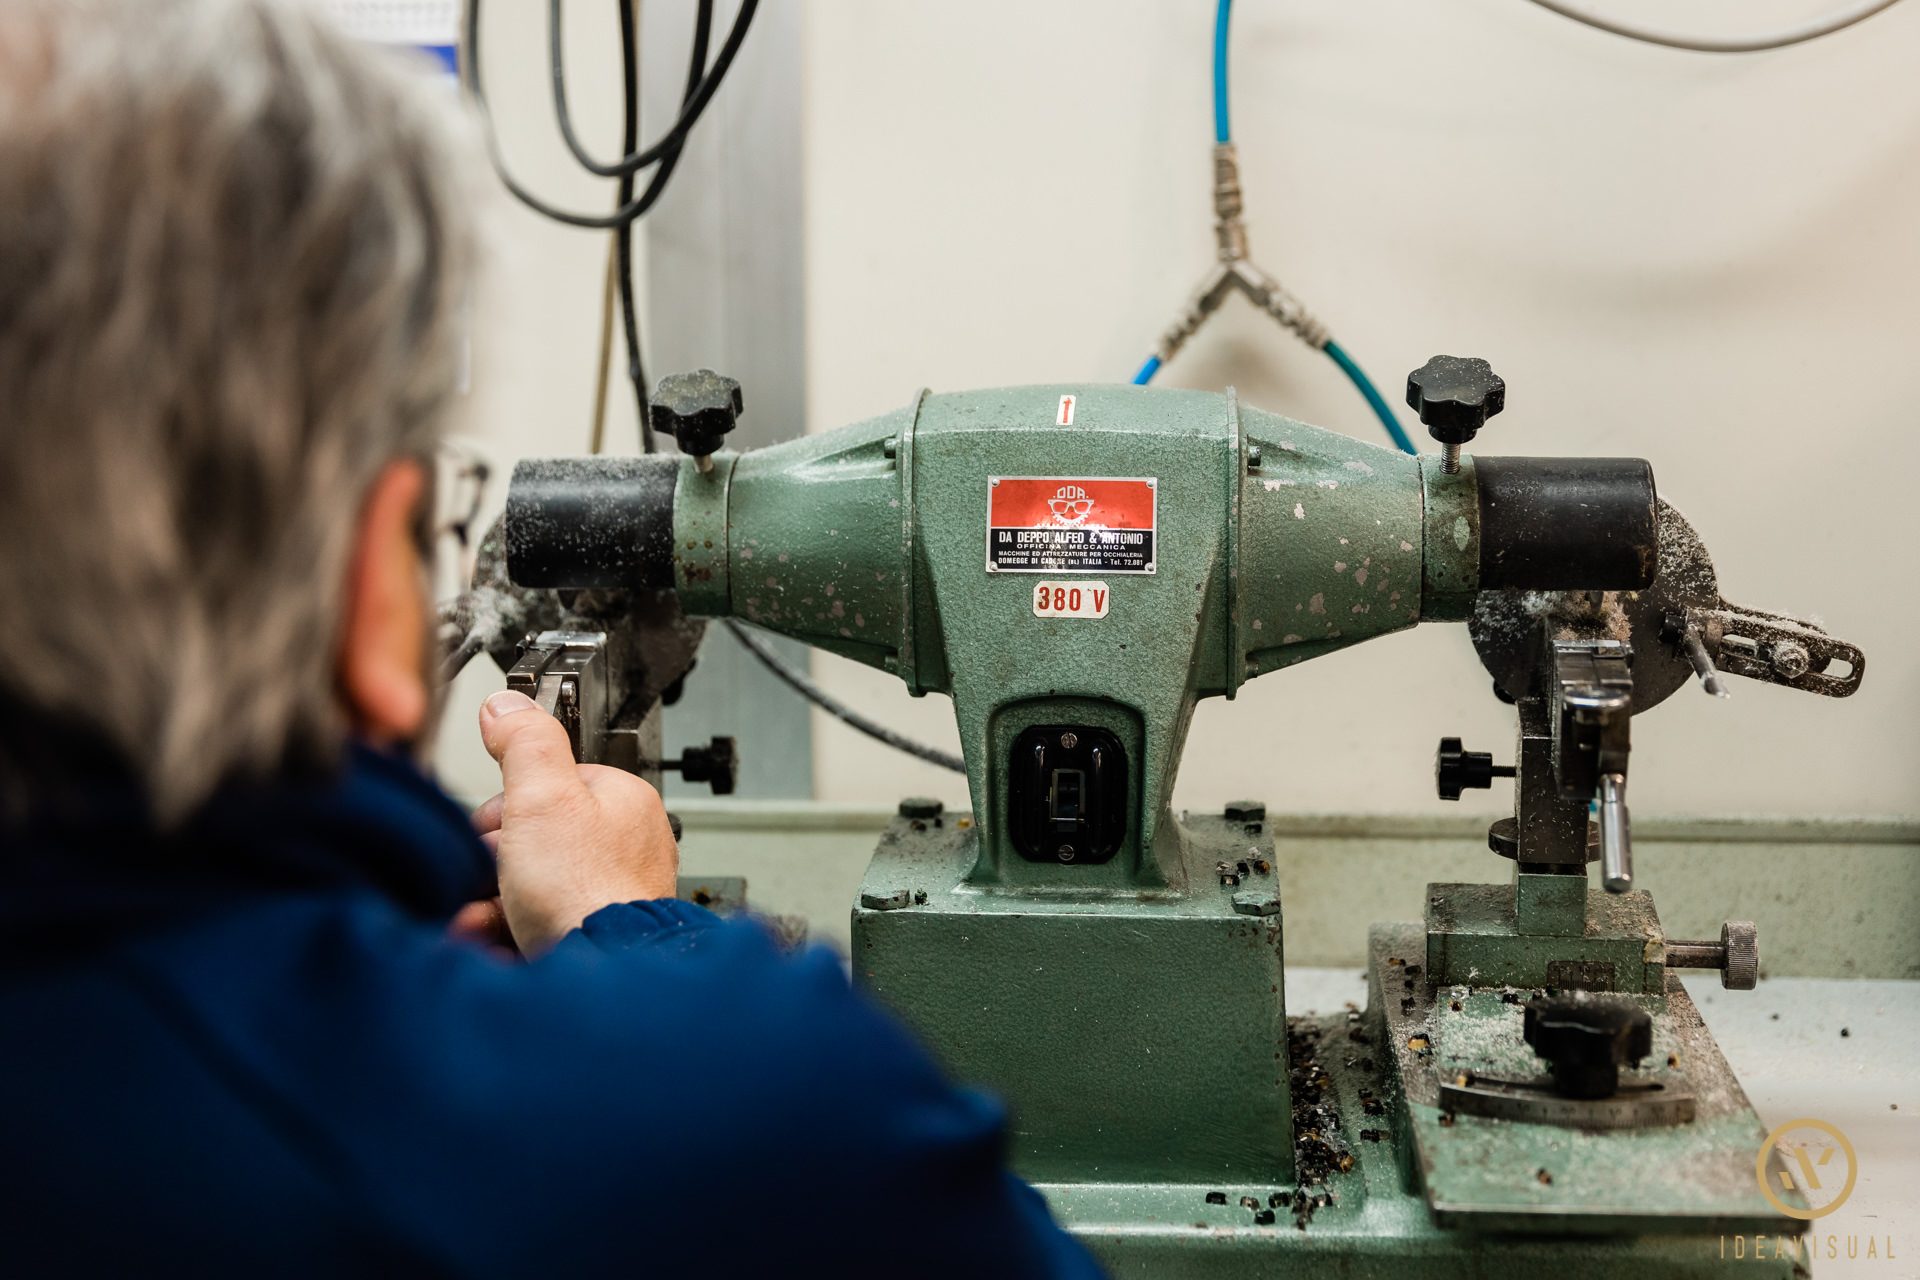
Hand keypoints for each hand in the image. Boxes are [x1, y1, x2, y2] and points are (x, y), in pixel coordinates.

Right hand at [474, 689, 678, 954]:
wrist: (601, 972)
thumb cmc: (585, 891)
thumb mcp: (543, 796)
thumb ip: (524, 744)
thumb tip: (508, 704)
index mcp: (624, 802)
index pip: (550, 785)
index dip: (506, 803)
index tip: (486, 822)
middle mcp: (627, 847)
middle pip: (536, 838)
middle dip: (494, 859)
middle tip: (481, 872)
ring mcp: (612, 894)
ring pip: (531, 885)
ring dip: (491, 899)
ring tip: (479, 913)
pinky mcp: (594, 934)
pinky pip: (538, 922)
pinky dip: (506, 930)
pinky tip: (490, 937)